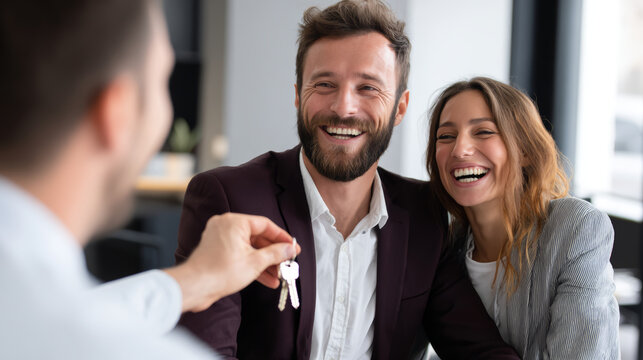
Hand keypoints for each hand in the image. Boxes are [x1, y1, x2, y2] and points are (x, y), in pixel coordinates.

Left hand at [165, 213, 299, 312]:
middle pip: (258, 237)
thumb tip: (289, 249)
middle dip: (274, 253)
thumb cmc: (218, 272)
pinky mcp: (218, 252)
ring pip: (250, 248)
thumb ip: (275, 254)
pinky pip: (240, 254)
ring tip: (279, 275)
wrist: (194, 287)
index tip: (292, 246)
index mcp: (234, 222)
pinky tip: (267, 279)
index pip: (265, 225)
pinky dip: (252, 264)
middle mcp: (226, 226)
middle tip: (287, 263)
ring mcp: (221, 239)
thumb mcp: (254, 263)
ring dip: (265, 262)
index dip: (281, 237)